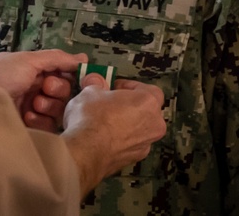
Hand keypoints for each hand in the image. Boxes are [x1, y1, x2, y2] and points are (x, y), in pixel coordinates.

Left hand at [0, 50, 84, 131]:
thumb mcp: (26, 60)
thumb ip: (56, 58)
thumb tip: (83, 57)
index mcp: (32, 71)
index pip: (62, 74)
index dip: (70, 76)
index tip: (78, 77)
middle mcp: (34, 90)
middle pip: (64, 92)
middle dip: (56, 90)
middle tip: (44, 89)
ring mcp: (32, 111)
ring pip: (58, 110)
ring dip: (48, 106)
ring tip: (32, 105)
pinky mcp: (31, 130)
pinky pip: (50, 126)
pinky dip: (41, 121)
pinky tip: (27, 117)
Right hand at [60, 74, 166, 195]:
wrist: (85, 152)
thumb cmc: (91, 119)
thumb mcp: (89, 91)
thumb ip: (96, 84)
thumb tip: (94, 81)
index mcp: (147, 102)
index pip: (147, 89)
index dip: (129, 86)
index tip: (114, 87)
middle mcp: (153, 124)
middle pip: (146, 110)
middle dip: (129, 106)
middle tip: (110, 102)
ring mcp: (146, 144)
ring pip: (139, 128)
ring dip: (126, 123)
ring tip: (104, 121)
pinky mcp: (134, 158)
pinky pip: (131, 143)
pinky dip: (120, 139)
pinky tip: (103, 137)